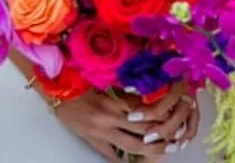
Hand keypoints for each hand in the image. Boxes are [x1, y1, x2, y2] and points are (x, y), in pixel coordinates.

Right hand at [52, 87, 194, 158]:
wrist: (54, 92)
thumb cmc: (78, 81)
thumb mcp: (103, 80)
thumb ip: (125, 89)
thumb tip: (148, 92)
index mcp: (112, 100)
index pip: (144, 109)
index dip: (162, 111)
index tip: (175, 109)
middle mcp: (109, 119)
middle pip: (144, 129)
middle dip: (163, 132)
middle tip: (179, 133)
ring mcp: (101, 134)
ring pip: (133, 146)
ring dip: (153, 150)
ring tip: (167, 149)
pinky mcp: (94, 142)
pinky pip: (113, 155)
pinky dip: (125, 158)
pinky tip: (138, 160)